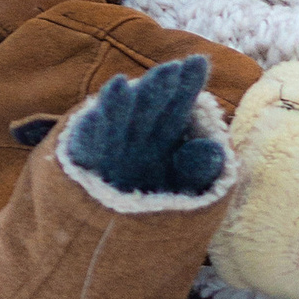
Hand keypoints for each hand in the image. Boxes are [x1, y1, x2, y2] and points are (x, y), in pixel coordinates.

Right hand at [60, 54, 222, 198]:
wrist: (121, 236)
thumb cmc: (159, 208)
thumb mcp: (186, 188)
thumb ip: (200, 168)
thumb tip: (214, 149)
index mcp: (164, 135)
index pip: (178, 104)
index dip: (186, 83)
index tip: (197, 62)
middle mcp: (137, 134)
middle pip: (148, 104)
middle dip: (157, 86)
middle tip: (169, 70)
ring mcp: (110, 146)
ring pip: (114, 119)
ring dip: (116, 102)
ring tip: (119, 83)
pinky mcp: (86, 163)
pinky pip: (85, 145)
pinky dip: (89, 131)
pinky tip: (91, 119)